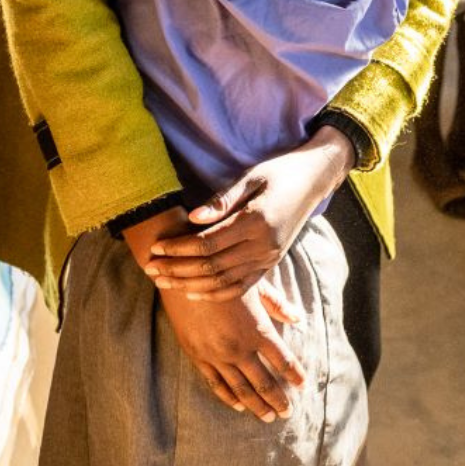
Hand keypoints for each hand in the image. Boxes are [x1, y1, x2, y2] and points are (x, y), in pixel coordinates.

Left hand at [145, 127, 353, 300]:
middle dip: (178, 270)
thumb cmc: (279, 172)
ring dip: (190, 285)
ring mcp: (269, 259)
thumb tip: (192, 217)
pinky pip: (241, 287)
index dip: (179, 248)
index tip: (157, 247)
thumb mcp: (251, 176)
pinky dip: (216, 294)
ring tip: (164, 282)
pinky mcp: (271, 264)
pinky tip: (193, 293)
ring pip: (224, 282)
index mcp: (257, 221)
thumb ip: (222, 200)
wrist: (314, 179)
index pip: (209, 243)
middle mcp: (264, 246)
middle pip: (212, 267)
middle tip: (150, 269)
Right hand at [160, 281, 306, 420]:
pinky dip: (229, 397)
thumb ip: (278, 305)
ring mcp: (217, 355)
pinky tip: (238, 406)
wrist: (185, 273)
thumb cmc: (225, 275)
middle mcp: (238, 347)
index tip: (303, 386)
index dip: (295, 375)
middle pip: (264, 383)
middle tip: (288, 413)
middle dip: (278, 400)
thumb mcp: (255, 284)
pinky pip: (216, 383)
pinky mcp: (198, 356)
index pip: (283, 360)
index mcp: (257, 330)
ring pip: (241, 389)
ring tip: (269, 417)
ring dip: (257, 406)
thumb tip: (298, 320)